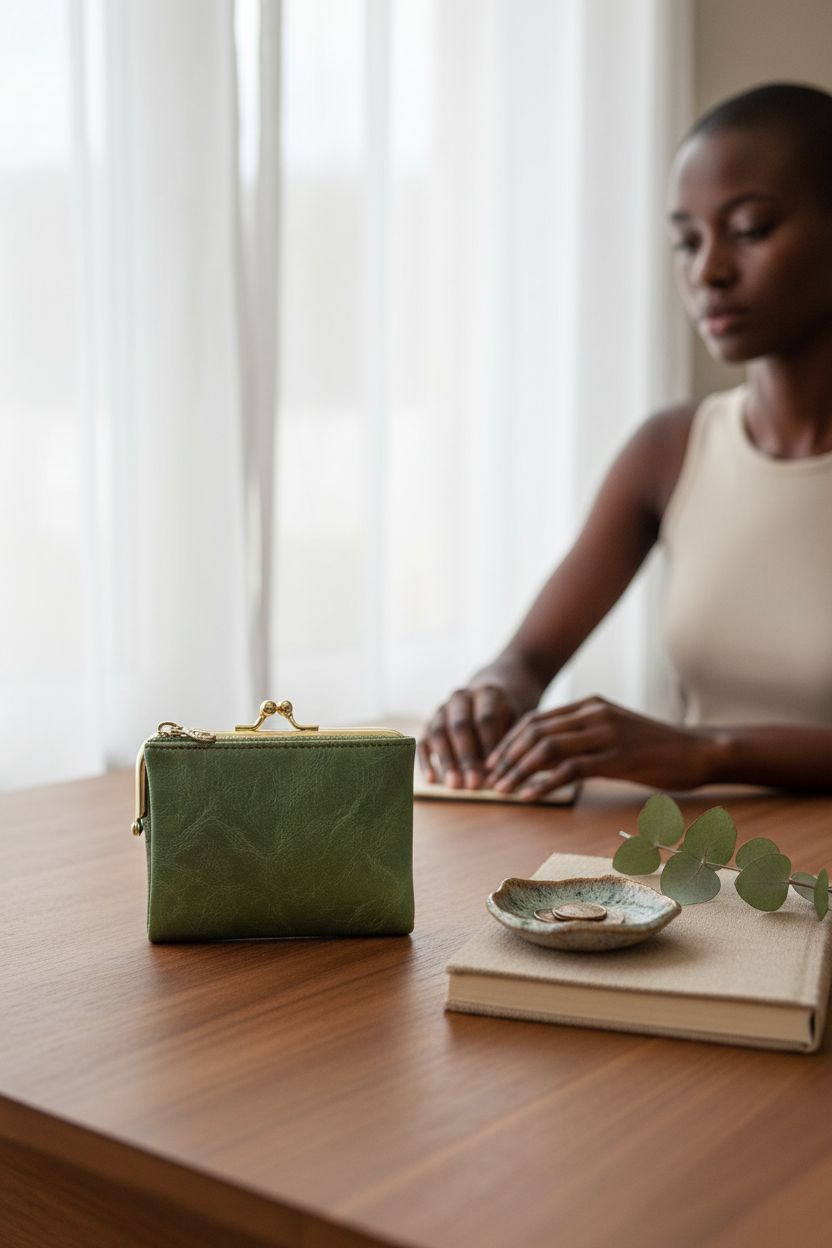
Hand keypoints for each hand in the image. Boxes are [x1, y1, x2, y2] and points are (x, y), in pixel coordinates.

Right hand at [418, 685, 519, 788]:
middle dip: (467, 757)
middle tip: (473, 784)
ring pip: (439, 733)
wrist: (487, 703)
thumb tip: (498, 776)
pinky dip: (426, 761)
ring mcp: (442, 710)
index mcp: (487, 694)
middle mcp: (461, 698)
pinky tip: (432, 780)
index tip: (493, 770)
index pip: (486, 719)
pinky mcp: (428, 724)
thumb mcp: (515, 724)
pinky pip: (423, 742)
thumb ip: (506, 744)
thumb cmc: (507, 720)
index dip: (488, 745)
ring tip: (454, 785)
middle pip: (460, 726)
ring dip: (446, 761)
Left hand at [482, 695, 710, 796]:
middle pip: (534, 731)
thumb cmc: (656, 749)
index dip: (508, 741)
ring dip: (518, 770)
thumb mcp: (614, 733)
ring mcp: (606, 734)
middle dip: (506, 756)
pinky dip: (543, 783)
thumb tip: (544, 758)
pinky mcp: (617, 757)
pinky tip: (529, 796)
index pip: (536, 719)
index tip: (492, 763)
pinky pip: (570, 769)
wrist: (699, 751)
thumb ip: (582, 738)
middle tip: (489, 779)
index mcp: (590, 705)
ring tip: (503, 791)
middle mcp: (594, 713)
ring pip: (547, 748)